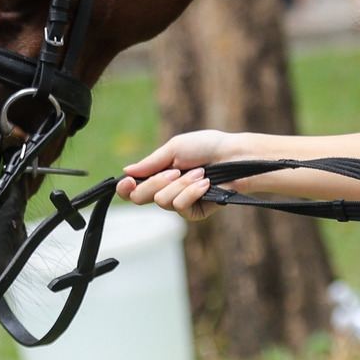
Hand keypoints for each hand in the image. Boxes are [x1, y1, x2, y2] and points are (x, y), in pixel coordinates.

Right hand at [120, 130, 241, 221]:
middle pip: (140, 198)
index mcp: (158, 174)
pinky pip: (180, 207)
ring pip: (161, 201)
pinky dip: (191, 192)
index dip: (125, 188)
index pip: (132, 189)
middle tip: (174, 171)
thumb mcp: (174, 148)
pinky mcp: (194, 213)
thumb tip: (126, 171)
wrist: (234, 156)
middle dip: (155, 183)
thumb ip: (150, 163)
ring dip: (180, 184)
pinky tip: (205, 184)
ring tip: (199, 173)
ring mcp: (180, 203)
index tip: (129, 181)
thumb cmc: (207, 147)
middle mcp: (166, 190)